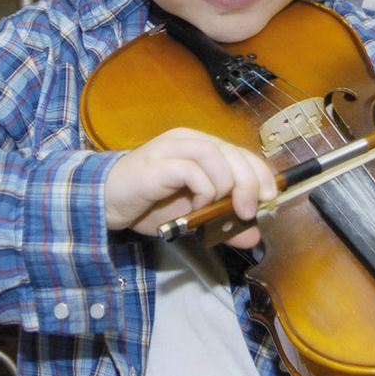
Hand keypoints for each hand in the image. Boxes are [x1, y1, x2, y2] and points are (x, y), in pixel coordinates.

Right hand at [104, 129, 277, 246]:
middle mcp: (188, 140)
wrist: (105, 202)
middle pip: (233, 152)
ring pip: (216, 155)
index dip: (260, 173)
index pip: (240, 152)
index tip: (268, 198)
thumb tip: (252, 235)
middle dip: (248, 183)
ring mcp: (172, 149)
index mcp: (200, 146)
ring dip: (226, 186)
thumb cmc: (149, 204)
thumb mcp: (193, 216)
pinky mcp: (159, 163)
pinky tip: (195, 206)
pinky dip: (202, 190)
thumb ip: (222, 222)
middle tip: (248, 211)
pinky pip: (192, 170)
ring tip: (219, 209)